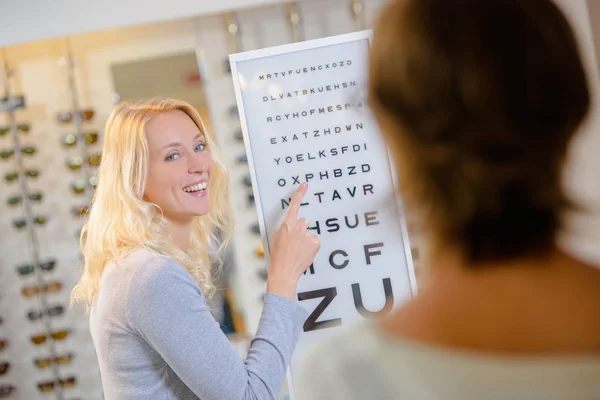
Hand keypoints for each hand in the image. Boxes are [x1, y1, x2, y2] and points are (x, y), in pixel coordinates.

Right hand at [267, 182, 319, 299]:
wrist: (284, 271)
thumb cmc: (278, 257)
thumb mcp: (276, 239)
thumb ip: (285, 229)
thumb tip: (293, 227)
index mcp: (287, 225)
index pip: (294, 205)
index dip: (299, 194)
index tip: (304, 185)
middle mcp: (299, 227)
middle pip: (303, 222)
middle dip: (300, 229)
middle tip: (294, 242)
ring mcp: (308, 235)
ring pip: (308, 233)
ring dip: (305, 239)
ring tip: (298, 251)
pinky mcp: (315, 242)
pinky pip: (314, 240)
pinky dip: (310, 246)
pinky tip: (304, 253)